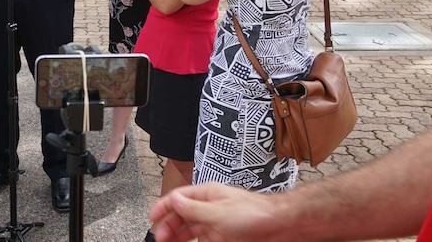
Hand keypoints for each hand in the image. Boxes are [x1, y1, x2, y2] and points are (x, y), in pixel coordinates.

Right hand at [149, 182, 280, 241]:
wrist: (279, 226)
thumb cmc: (254, 212)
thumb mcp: (217, 211)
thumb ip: (193, 208)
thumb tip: (174, 200)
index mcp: (206, 195)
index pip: (178, 198)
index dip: (163, 207)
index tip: (152, 218)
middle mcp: (209, 208)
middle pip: (182, 216)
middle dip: (168, 225)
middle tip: (159, 237)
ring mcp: (216, 224)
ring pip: (190, 230)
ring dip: (178, 236)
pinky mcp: (223, 238)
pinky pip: (202, 240)